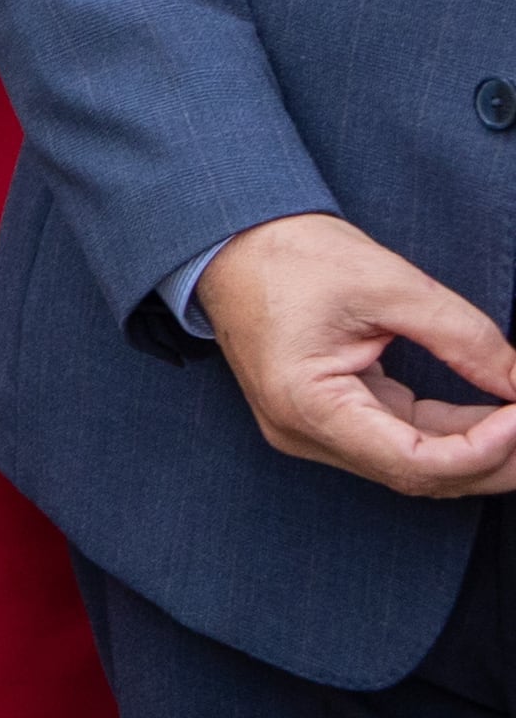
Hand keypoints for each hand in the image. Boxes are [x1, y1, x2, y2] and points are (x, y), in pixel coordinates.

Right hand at [200, 211, 515, 497]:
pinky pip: (400, 442)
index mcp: (306, 403)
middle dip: (495, 459)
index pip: (413, 461)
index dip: (482, 449)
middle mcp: (304, 433)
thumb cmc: (291, 255)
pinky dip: (453, 434)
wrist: (230, 243)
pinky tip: (497, 417)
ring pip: (415, 465)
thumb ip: (462, 335)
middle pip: (418, 474)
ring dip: (479, 451)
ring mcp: (313, 431)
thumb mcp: (386, 282)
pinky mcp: (328, 420)